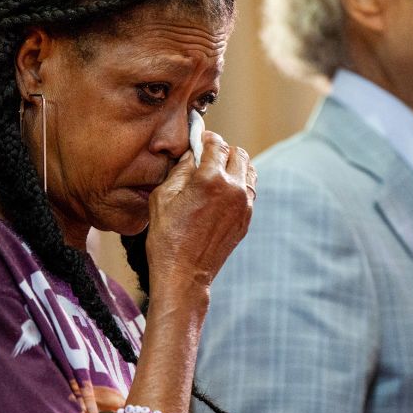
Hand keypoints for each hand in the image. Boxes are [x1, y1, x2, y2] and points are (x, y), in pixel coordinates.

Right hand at [146, 129, 255, 291]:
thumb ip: (180, 169)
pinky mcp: (246, 219)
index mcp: (211, 179)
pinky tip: (221, 193)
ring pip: (249, 170)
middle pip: (238, 153)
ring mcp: (244, 205)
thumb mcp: (163, 197)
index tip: (198, 140)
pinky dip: (238, 185)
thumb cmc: (167, 237)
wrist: (184, 274)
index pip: (217, 143)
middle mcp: (234, 189)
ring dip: (234, 166)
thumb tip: (192, 153)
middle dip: (222, 151)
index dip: (206, 138)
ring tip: (216, 174)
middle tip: (206, 158)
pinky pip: (249, 191)